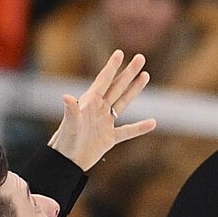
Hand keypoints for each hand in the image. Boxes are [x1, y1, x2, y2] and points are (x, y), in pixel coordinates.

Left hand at [48, 50, 155, 170]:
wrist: (66, 163)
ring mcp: (105, 122)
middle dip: (129, 72)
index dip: (112, 67)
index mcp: (89, 103)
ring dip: (134, 89)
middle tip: (140, 58)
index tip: (120, 53)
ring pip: (123, 102)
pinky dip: (139, 128)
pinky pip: (127, 131)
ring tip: (145, 75)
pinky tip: (152, 123)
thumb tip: (66, 97)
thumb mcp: (69, 126)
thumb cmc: (64, 142)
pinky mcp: (109, 138)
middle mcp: (98, 109)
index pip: (103, 81)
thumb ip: (71, 111)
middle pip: (117, 87)